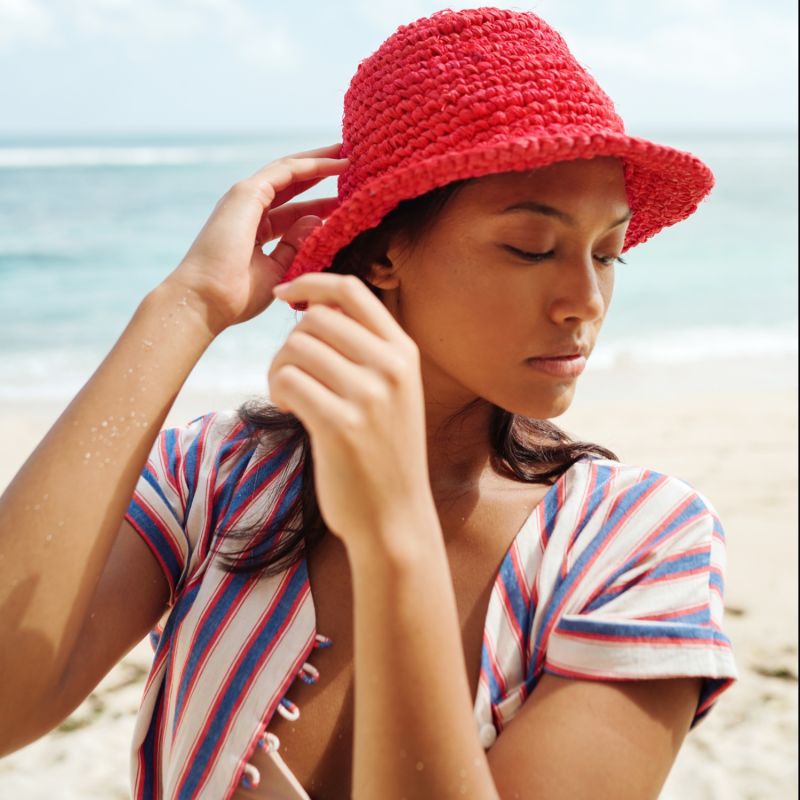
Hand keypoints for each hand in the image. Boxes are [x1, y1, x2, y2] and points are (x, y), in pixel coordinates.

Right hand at [163, 143, 347, 335]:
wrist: (207, 301)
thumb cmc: (237, 296)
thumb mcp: (277, 270)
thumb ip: (295, 245)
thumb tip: (319, 221)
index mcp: (255, 231)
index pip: (293, 211)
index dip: (319, 204)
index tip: (347, 202)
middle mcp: (249, 210)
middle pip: (292, 185)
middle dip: (321, 174)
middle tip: (351, 164)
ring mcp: (245, 198)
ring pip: (290, 171)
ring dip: (320, 162)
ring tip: (349, 154)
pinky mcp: (246, 193)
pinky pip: (285, 171)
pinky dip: (311, 165)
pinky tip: (336, 162)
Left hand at [268, 273, 433, 556]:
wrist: (393, 515)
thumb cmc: (383, 451)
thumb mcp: (392, 392)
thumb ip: (366, 350)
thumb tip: (316, 307)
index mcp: (404, 352)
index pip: (351, 290)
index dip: (311, 282)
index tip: (286, 295)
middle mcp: (391, 368)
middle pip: (316, 319)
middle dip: (290, 341)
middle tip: (289, 372)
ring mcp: (369, 397)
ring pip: (296, 349)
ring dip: (279, 369)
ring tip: (288, 395)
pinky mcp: (341, 426)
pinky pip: (289, 381)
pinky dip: (278, 391)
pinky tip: (290, 411)